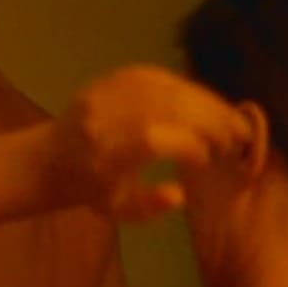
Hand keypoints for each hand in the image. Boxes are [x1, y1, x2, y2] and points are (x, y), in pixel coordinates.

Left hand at [49, 66, 251, 220]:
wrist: (51, 158)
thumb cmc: (92, 189)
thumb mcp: (118, 211)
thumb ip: (150, 206)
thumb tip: (181, 192)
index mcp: (102, 156)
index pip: (153, 140)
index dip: (188, 146)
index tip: (208, 160)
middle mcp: (103, 119)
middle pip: (165, 107)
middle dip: (208, 119)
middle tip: (236, 134)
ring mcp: (106, 94)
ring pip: (164, 87)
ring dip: (204, 100)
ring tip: (229, 117)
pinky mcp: (110, 78)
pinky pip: (155, 75)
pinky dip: (185, 86)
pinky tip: (205, 100)